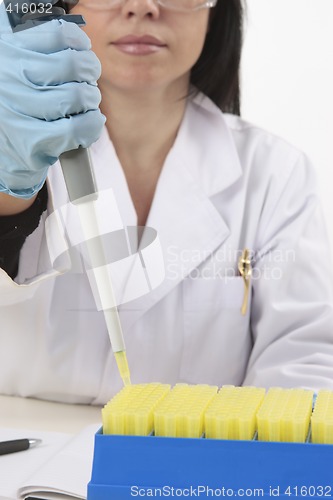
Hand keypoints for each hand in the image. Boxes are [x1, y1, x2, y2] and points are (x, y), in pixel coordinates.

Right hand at [0, 3, 104, 198]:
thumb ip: (43, 49)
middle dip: (89, 75)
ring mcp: (19, 109)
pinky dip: (91, 126)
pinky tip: (87, 125)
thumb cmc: (18, 105)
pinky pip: (77, 128)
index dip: (79, 44)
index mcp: (9, 51)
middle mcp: (10, 76)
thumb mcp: (20, 67)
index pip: (58, 34)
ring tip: (83, 107)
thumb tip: (77, 41)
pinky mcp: (32, 140)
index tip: (81, 53)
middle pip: (73, 64)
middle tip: (86, 85)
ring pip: (77, 95)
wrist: (1, 149)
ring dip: (90, 102)